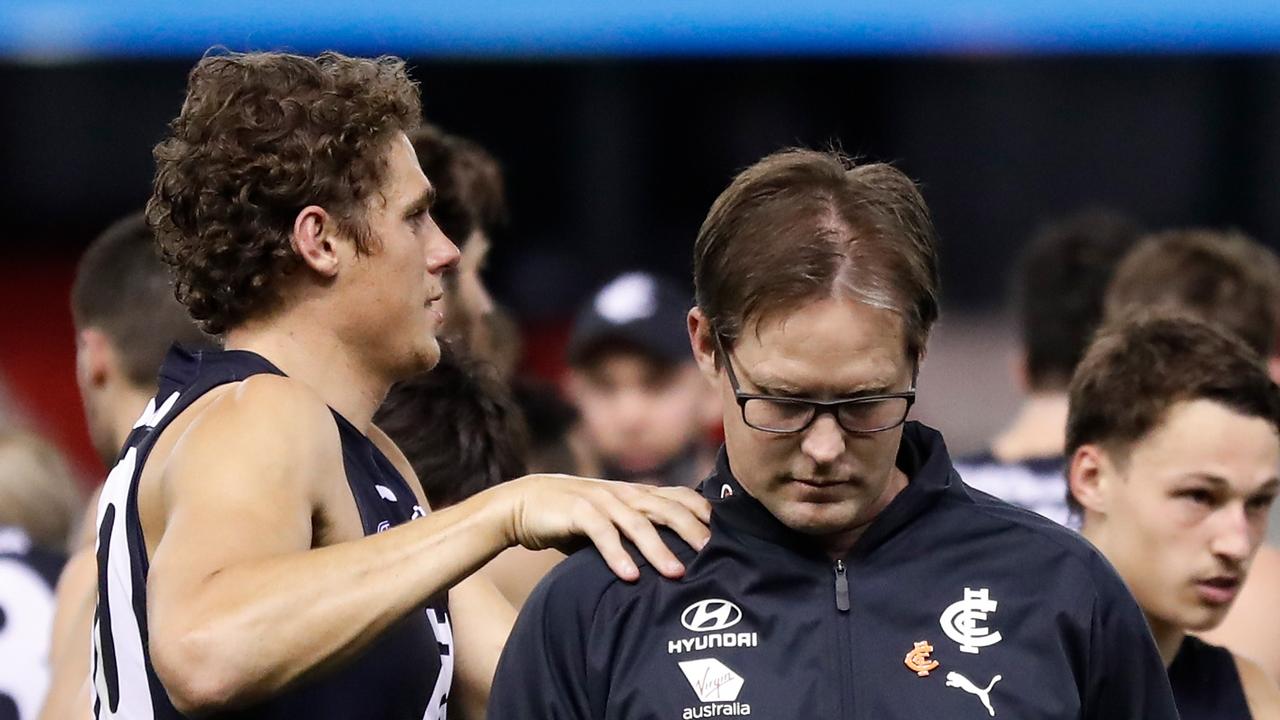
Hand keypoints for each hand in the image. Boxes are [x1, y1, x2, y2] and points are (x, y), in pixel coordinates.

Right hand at [499, 474, 710, 581]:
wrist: (523, 504)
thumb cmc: (572, 518)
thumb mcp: (609, 523)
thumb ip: (634, 534)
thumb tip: (669, 559)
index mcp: (634, 494)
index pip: (677, 496)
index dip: (702, 511)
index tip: (726, 533)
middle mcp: (622, 493)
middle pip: (665, 507)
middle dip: (691, 529)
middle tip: (713, 554)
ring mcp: (600, 500)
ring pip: (636, 522)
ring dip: (658, 549)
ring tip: (677, 574)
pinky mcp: (577, 512)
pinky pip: (601, 533)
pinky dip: (616, 555)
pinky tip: (629, 576)